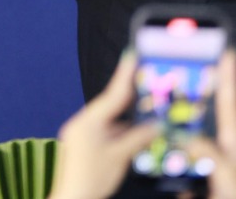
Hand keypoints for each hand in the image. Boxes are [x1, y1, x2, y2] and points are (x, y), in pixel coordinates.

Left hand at [47, 50, 159, 198]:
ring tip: (146, 118)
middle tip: (146, 86)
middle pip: (110, 108)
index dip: (125, 75)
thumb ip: (138, 138)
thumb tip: (156, 126)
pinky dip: (118, 134)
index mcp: (89, 122)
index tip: (133, 56)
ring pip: (108, 122)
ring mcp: (79, 135)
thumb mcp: (120, 157)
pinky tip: (132, 138)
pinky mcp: (81, 146)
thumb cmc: (92, 180)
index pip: (112, 94)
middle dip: (129, 101)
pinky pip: (103, 133)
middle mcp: (81, 124)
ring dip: (126, 122)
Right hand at [187, 51, 235, 198]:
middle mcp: (228, 145)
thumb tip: (182, 135)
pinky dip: (179, 156)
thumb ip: (204, 148)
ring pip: (199, 133)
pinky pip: (189, 159)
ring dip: (187, 122)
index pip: (231, 99)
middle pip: (215, 111)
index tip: (227, 51)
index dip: (229, 75)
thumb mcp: (224, 169)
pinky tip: (168, 157)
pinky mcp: (209, 175)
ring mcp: (219, 160)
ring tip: (173, 108)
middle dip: (207, 90)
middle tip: (196, 68)